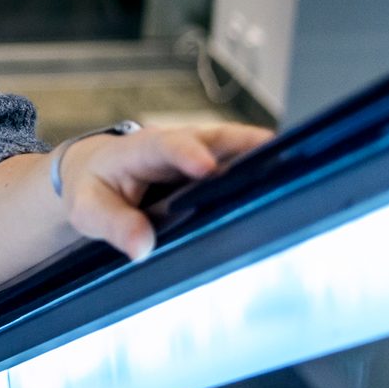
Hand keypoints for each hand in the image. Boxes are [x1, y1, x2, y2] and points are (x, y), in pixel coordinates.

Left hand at [56, 120, 275, 262]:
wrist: (96, 174)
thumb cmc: (94, 189)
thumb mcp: (88, 209)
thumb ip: (113, 224)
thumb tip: (142, 249)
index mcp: (141, 149)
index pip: (166, 146)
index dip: (188, 153)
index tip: (205, 167)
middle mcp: (178, 145)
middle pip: (217, 139)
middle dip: (246, 147)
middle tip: (279, 161)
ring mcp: (201, 154)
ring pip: (238, 152)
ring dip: (265, 161)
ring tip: (300, 177)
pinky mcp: (216, 170)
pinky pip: (242, 169)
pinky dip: (264, 177)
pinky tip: (291, 195)